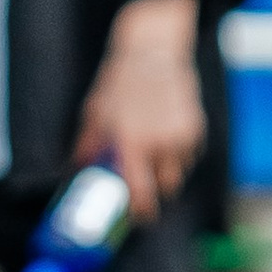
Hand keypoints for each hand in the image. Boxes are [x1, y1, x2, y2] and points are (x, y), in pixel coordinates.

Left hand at [75, 0, 202, 219]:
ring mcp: (182, 136)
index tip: (138, 217)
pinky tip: (166, 132)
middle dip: (155, 190)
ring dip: (167, 169)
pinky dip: (179, 152)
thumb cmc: (119, 84)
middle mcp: (160, 143)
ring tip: (152, 146)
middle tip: (145, 184)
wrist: (153, 53)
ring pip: (179, 171)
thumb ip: (87, 148)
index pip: (141, 193)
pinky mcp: (196, 128)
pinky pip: (189, 154)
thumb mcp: (95, 115)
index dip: (141, 211)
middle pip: (165, 188)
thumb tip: (75, 172)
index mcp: (132, 143)